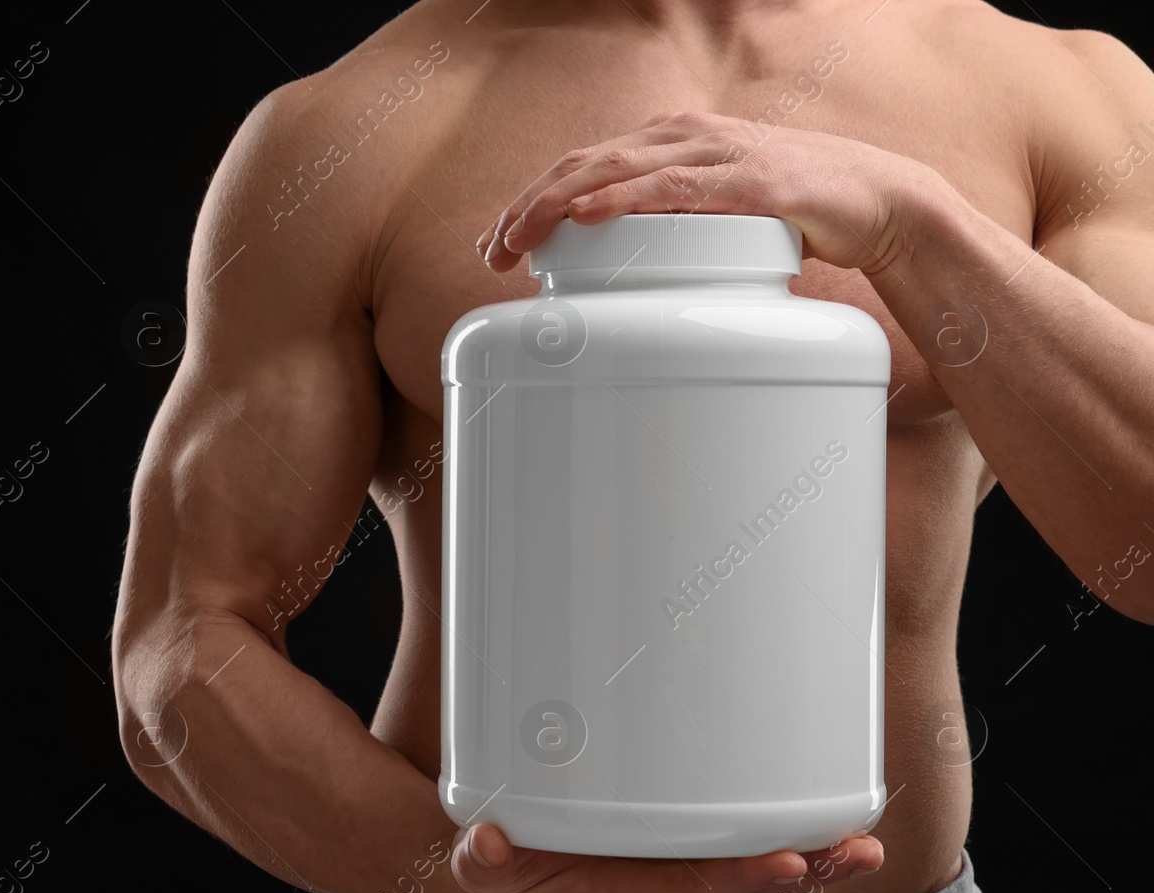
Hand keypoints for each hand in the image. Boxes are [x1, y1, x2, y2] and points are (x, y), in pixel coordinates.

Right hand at [450, 821, 884, 892]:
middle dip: (804, 870)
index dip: (741, 877)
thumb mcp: (482, 870)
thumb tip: (485, 844)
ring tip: (863, 841)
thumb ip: (484, 859)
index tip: (788, 862)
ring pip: (753, 873)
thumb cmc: (502, 876)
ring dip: (811, 859)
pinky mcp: (679, 864)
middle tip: (858, 849)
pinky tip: (823, 825)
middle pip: (742, 886)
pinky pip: (740, 859)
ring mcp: (675, 883)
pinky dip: (785, 844)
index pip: (691, 888)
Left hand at [477, 111, 948, 275]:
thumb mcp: (711, 222)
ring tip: (518, 237)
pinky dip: (624, 200)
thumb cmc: (789, 216)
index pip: (581, 167)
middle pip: (583, 166)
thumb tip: (613, 278)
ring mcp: (716, 155)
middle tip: (491, 253)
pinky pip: (674, 190)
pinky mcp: (749, 183)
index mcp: (668, 144)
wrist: (878, 203)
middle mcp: (684, 138)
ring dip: (558, 205)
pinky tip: (588, 215)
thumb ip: (666, 233)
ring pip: (615, 172)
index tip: (496, 245)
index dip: (531, 202)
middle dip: (529, 208)